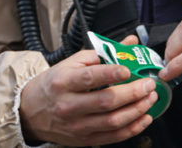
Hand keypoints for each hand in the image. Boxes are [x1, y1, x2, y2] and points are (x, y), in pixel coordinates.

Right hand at [19, 35, 158, 145]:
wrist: (30, 112)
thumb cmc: (53, 84)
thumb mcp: (71, 63)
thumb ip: (102, 52)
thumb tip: (130, 42)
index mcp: (64, 82)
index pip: (89, 78)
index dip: (111, 73)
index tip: (128, 69)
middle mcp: (69, 105)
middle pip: (105, 101)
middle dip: (132, 93)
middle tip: (149, 84)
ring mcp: (76, 125)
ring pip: (112, 121)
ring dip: (136, 110)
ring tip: (150, 99)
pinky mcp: (83, 140)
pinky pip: (112, 137)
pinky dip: (132, 129)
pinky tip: (144, 118)